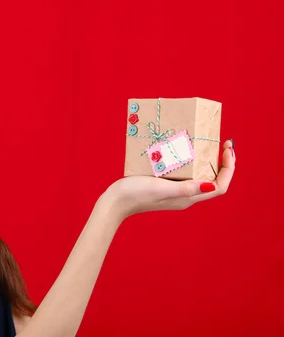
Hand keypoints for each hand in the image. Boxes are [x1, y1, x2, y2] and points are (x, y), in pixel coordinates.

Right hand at [101, 139, 235, 220]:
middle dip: (221, 162)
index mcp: (188, 198)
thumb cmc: (137, 194)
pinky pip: (185, 174)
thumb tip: (212, 185)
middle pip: (213, 180)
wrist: (115, 201)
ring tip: (206, 143)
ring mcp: (175, 192)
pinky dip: (190, 161)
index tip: (227, 149)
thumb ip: (186, 188)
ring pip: (200, 176)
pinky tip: (182, 150)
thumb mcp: (162, 188)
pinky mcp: (165, 186)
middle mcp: (185, 196)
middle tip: (222, 142)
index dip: (228, 168)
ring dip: (207, 160)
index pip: (220, 186)